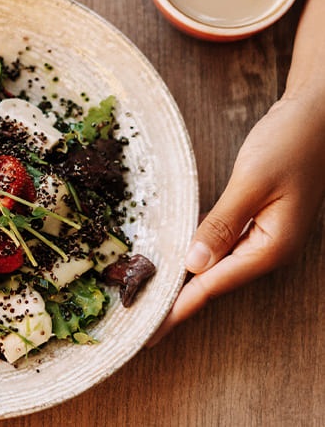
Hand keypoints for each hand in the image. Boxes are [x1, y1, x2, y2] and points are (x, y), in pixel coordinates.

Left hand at [149, 99, 324, 343]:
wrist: (322, 113)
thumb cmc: (292, 141)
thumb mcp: (252, 182)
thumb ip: (221, 223)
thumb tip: (194, 264)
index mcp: (271, 248)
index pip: (212, 286)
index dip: (177, 309)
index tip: (150, 332)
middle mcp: (268, 250)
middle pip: (212, 283)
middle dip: (176, 301)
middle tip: (138, 320)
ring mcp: (263, 236)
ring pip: (215, 267)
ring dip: (183, 281)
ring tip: (149, 299)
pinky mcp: (256, 221)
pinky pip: (220, 246)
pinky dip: (195, 256)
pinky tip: (174, 262)